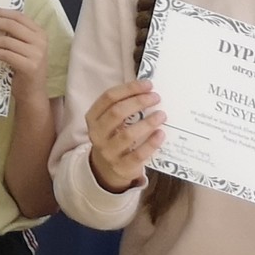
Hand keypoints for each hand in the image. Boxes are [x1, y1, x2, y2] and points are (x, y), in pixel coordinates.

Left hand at [0, 8, 48, 88]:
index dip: (0, 12)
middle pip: (11, 25)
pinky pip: (6, 55)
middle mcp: (40, 42)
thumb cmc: (23, 67)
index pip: (18, 16)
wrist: (32, 92)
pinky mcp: (30, 67)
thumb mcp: (22, 47)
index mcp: (39, 33)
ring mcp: (37, 54)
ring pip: (7, 40)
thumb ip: (14, 35)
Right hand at [84, 79, 165, 194]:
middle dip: (138, 102)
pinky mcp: (122, 166)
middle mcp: (97, 134)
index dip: (129, 89)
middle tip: (156, 97)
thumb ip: (123, 108)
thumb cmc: (113, 138)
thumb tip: (148, 91)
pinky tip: (161, 134)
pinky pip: (138, 154)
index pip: (109, 98)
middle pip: (117, 113)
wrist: (106, 169)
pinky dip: (151, 143)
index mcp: (93, 117)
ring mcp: (108, 151)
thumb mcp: (109, 122)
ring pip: (128, 134)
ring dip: (147, 122)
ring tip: (162, 115)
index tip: (148, 84)